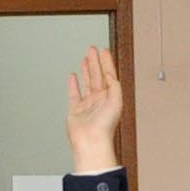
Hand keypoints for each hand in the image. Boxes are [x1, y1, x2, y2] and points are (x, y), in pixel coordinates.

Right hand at [68, 44, 127, 173]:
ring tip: (85, 58)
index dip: (106, 61)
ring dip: (86, 69)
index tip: (103, 50)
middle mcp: (100, 99)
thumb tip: (108, 74)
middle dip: (95, 61)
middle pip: (97, 75)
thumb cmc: (105, 127)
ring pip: (87, 82)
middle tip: (92, 49)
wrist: (91, 141)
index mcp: (110, 96)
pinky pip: (74, 93)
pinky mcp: (76, 110)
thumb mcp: (116, 101)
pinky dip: (73, 84)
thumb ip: (113, 85)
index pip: (109, 74)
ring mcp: (87, 104)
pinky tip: (73, 76)